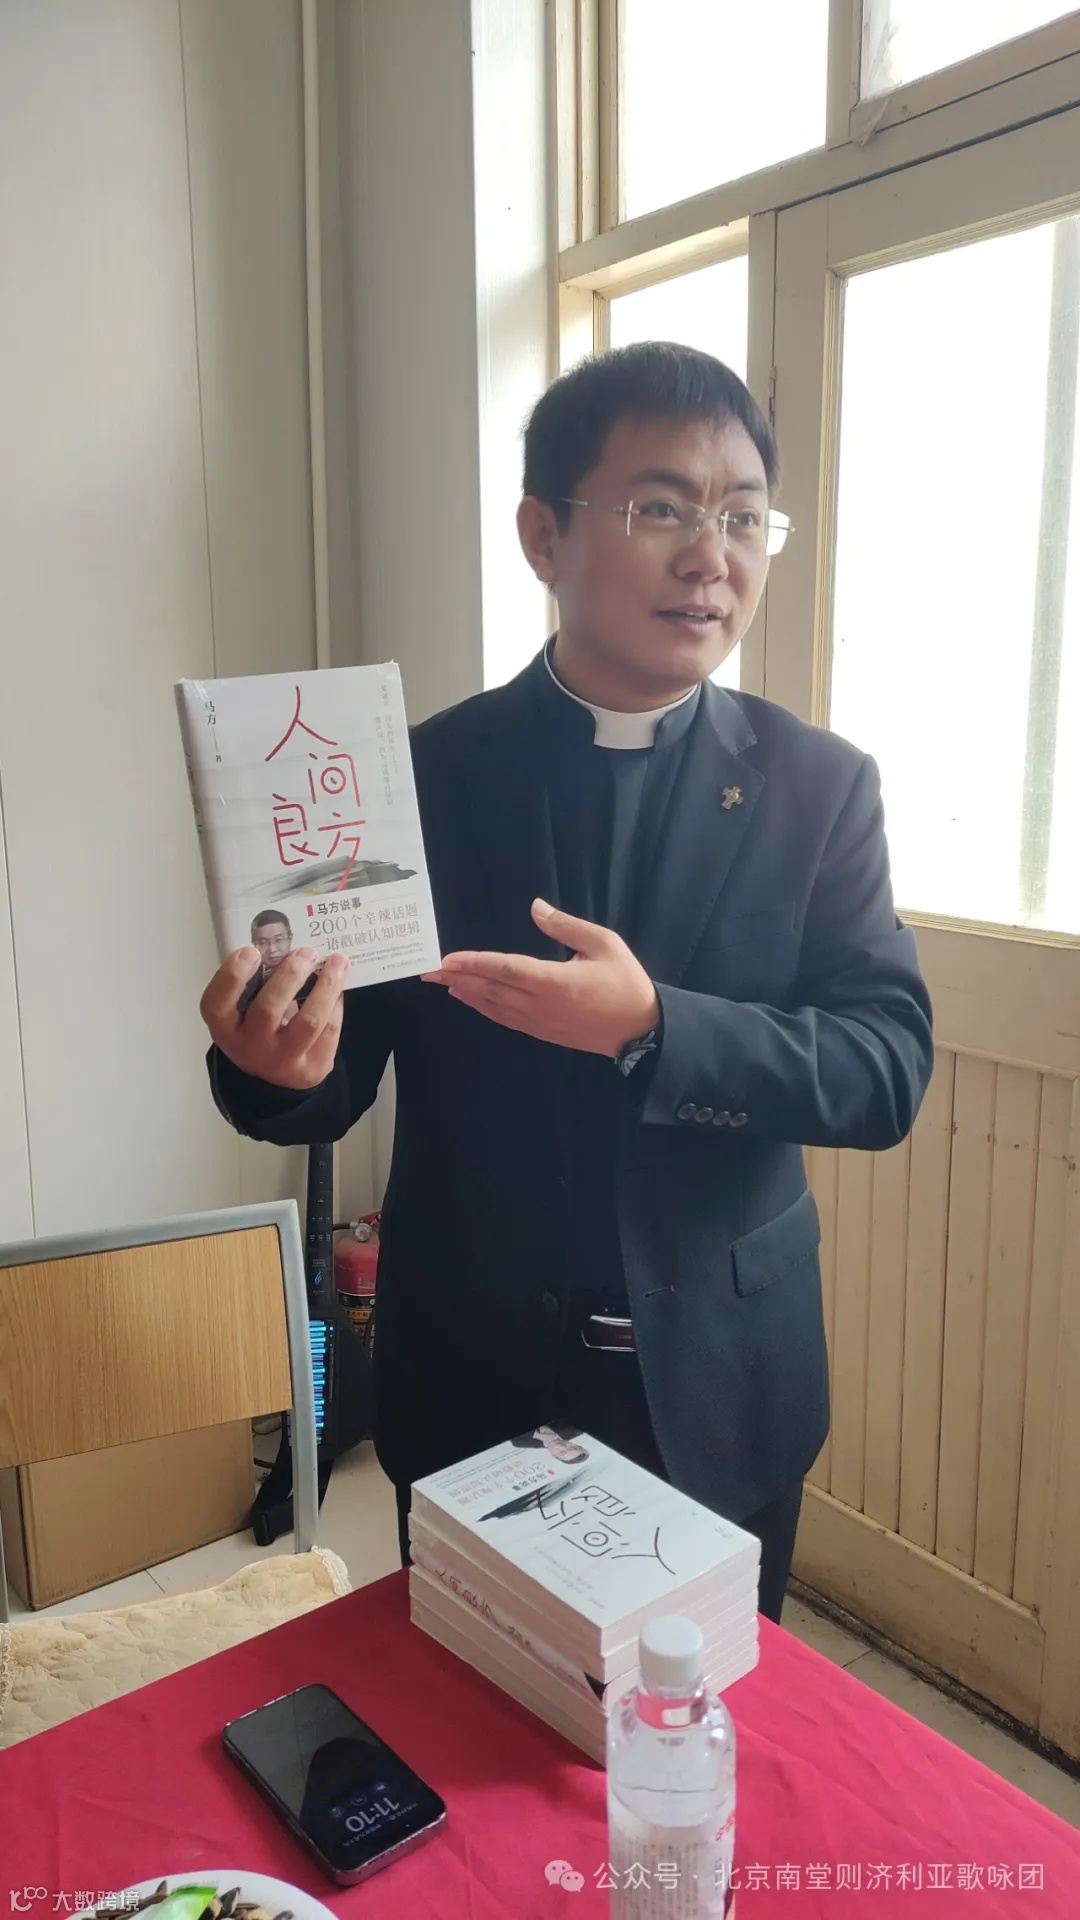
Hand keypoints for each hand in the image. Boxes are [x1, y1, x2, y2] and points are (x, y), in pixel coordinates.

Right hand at [200, 946, 348, 1089]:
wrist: (275, 1073)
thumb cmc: (258, 1028)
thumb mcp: (243, 1009)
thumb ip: (255, 982)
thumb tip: (286, 947)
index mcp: (226, 1028)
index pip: (217, 1004)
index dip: (233, 976)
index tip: (252, 951)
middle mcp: (251, 1048)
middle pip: (268, 1010)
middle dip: (290, 976)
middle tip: (306, 953)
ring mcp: (283, 1061)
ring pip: (309, 1021)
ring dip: (325, 986)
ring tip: (336, 962)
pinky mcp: (313, 1067)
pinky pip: (330, 1029)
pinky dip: (335, 1002)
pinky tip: (337, 984)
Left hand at [422, 899, 660, 1055]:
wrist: (640, 1031)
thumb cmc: (625, 982)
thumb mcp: (604, 944)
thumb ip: (566, 926)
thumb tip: (535, 908)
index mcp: (555, 982)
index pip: (506, 969)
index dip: (474, 963)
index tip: (447, 959)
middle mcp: (541, 1005)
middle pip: (490, 990)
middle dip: (457, 978)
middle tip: (426, 970)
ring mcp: (539, 1022)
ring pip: (494, 1007)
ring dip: (466, 993)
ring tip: (442, 982)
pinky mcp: (542, 1032)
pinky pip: (505, 1019)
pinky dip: (483, 1008)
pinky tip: (471, 999)